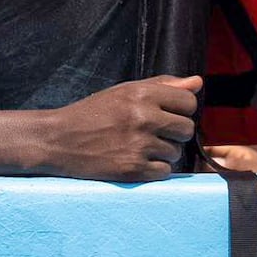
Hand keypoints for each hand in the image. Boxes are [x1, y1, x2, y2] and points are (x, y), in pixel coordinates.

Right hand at [27, 73, 199, 183]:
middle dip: (174, 133)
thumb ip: (163, 85)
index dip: (180, 109)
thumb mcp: (124, 91)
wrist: (59, 140)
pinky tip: (135, 161)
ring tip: (138, 147)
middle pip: (187, 129)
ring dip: (162, 153)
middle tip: (153, 133)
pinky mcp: (133, 170)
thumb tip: (198, 83)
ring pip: (176, 153)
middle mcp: (143, 118)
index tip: (167, 114)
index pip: (189, 102)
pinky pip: (165, 173)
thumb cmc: (93, 113)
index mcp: (142, 94)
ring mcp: (139, 146)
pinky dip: (153, 170)